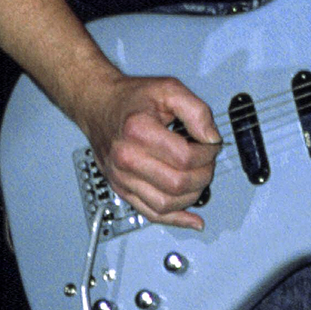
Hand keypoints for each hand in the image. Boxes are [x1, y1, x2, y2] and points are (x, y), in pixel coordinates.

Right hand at [74, 75, 221, 228]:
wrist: (98, 106)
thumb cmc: (131, 99)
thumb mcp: (168, 89)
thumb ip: (196, 110)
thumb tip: (212, 138)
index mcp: (138, 131)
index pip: (185, 157)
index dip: (207, 153)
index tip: (211, 145)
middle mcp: (126, 158)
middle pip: (178, 183)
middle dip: (203, 174)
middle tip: (208, 161)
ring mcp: (122, 177)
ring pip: (166, 204)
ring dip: (193, 195)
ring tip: (199, 177)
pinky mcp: (122, 189)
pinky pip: (151, 214)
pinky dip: (175, 220)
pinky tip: (192, 220)